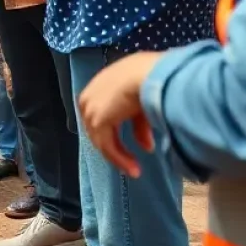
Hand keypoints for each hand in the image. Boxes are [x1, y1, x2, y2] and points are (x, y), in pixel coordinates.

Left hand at [77, 52, 162, 177]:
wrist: (149, 75)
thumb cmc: (154, 79)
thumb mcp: (147, 101)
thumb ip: (141, 123)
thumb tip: (146, 145)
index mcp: (103, 82)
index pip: (106, 110)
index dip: (121, 129)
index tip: (142, 143)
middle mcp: (92, 93)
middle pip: (100, 125)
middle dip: (118, 144)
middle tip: (133, 161)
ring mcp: (91, 106)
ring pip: (101, 137)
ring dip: (119, 156)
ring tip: (135, 170)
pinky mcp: (97, 120)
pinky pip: (106, 145)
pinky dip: (119, 159)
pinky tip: (134, 169)